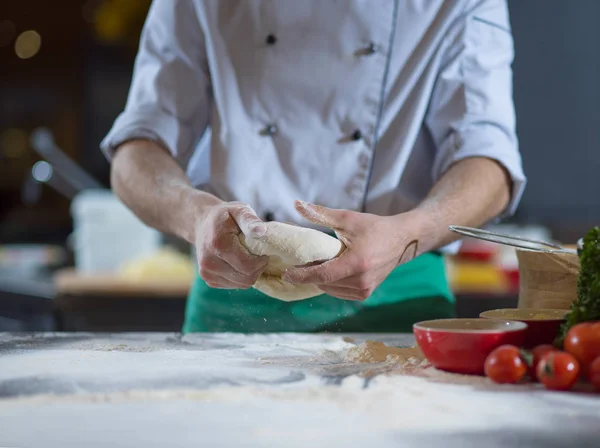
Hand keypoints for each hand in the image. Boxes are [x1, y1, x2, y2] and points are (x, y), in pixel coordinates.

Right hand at [195, 202, 268, 288]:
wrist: (202, 224)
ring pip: (241, 284)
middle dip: (258, 269)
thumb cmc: (225, 216)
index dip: (261, 261)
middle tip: (259, 256)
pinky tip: (239, 264)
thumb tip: (261, 231)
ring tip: (249, 258)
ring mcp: (207, 273)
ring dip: (250, 274)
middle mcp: (209, 262)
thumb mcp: (239, 210)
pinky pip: (234, 285)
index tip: (264, 252)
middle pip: (246, 278)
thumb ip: (250, 220)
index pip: (248, 266)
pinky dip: (241, 277)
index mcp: (218, 245)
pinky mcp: (209, 280)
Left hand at [283, 201, 426, 300]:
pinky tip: (327, 271)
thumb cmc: (373, 227)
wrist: (401, 240)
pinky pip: (339, 292)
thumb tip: (296, 205)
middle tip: (298, 263)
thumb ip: (320, 214)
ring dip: (319, 280)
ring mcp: (364, 290)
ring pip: (330, 290)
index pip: (322, 275)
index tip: (287, 272)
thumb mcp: (347, 218)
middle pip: (323, 283)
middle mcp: (361, 281)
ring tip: (313, 265)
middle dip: (308, 275)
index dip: (302, 275)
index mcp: (357, 263)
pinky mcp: (365, 294)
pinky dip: (330, 284)